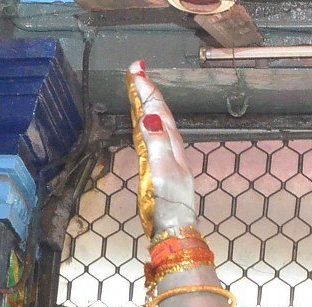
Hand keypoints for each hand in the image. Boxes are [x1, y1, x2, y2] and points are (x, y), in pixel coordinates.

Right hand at [128, 60, 198, 235]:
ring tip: (140, 91)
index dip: (148, 91)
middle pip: (161, 115)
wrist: (174, 232)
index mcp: (171, 147)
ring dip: (150, 107)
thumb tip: (149, 116)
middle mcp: (173, 150)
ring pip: (160, 126)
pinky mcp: (164, 172)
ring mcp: (170, 161)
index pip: (158, 111)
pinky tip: (147, 129)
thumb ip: (156, 144)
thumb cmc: (166, 205)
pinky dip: (150, 127)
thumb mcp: (161, 172)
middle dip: (149, 93)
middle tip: (137, 71)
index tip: (137, 69)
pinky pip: (157, 140)